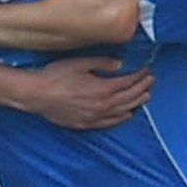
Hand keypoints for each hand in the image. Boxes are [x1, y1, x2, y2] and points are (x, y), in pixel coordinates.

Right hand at [25, 56, 152, 129]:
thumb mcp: (79, 63)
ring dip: (136, 103)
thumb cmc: (54, 76)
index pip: (128, 82)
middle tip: (151, 82)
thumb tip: (119, 64)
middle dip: (142, 88)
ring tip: (145, 97)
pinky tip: (127, 115)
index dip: (139, 75)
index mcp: (103, 88)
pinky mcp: (85, 123)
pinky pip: (109, 123)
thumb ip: (102, 62)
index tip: (146, 70)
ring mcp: (94, 116)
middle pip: (129, 97)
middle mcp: (103, 105)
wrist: (36, 95)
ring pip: (122, 111)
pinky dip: (121, 119)